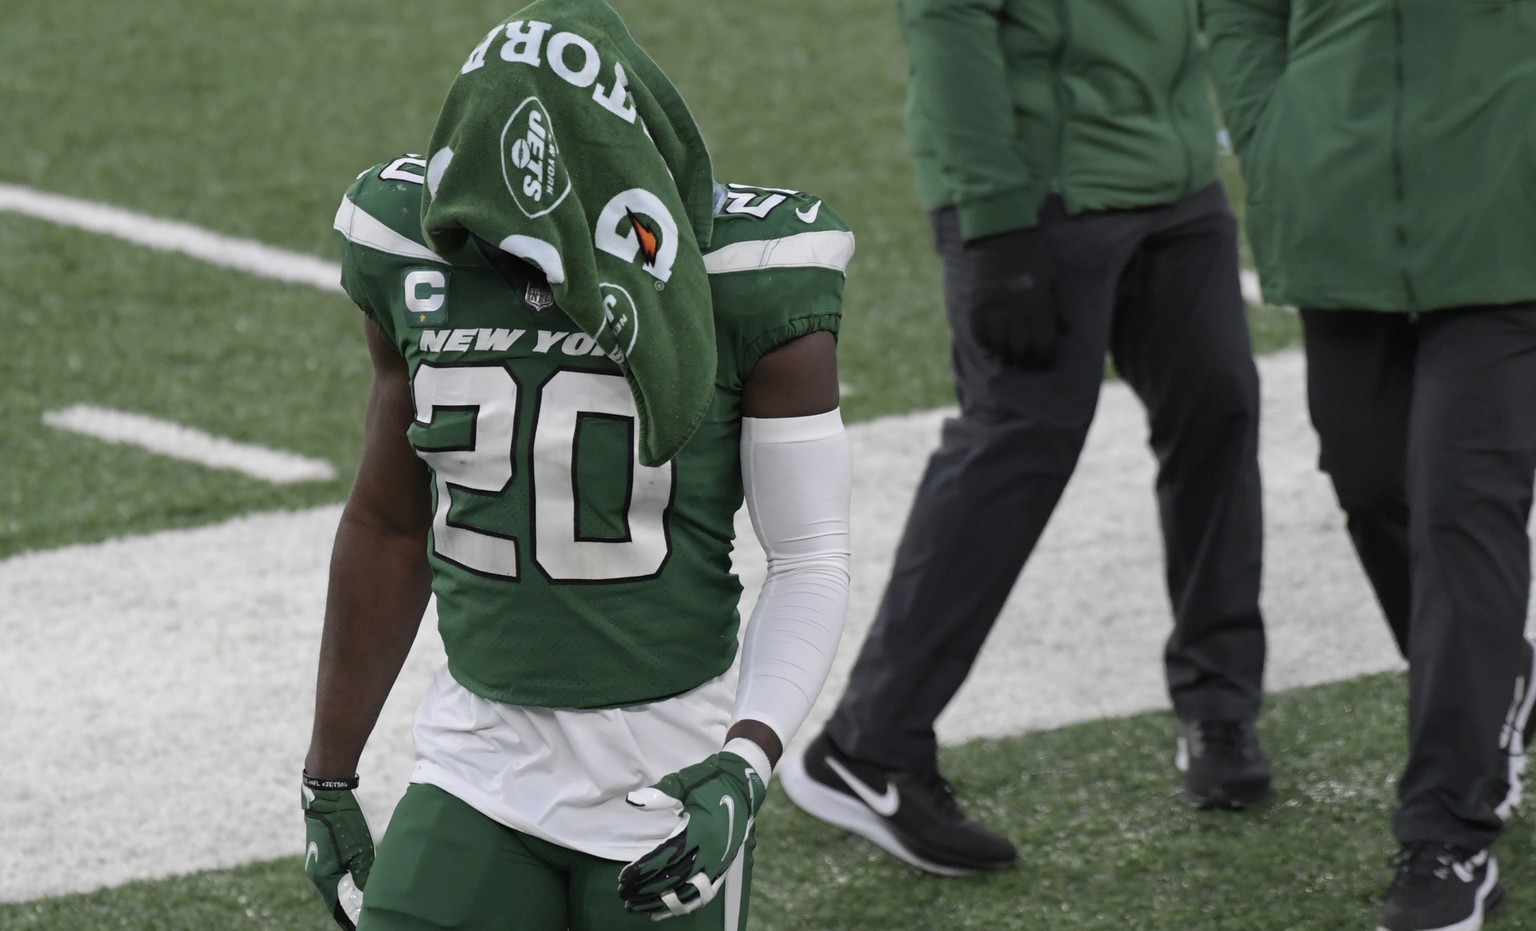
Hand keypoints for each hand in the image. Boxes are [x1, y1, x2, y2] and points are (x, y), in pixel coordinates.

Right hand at [301, 774, 372, 929]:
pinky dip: (347, 881)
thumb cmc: (345, 823)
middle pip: (336, 900)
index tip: (363, 925)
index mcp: (324, 878)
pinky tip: (358, 881)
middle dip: (351, 909)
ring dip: (350, 895)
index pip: (338, 909)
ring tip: (365, 903)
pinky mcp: (322, 853)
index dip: (350, 920)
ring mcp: (318, 863)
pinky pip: (335, 874)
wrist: (328, 796)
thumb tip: (367, 899)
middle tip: (369, 916)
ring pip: (336, 887)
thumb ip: (363, 877)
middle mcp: (317, 875)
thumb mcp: (360, 851)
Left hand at [617, 742, 768, 919]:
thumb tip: (632, 801)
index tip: (624, 878)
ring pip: (687, 892)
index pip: (666, 857)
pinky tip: (662, 911)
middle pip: (674, 879)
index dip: (644, 870)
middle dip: (646, 890)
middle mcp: (711, 850)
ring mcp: (718, 862)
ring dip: (660, 902)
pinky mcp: (722, 868)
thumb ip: (659, 793)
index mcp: (700, 829)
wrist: (743, 784)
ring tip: (637, 906)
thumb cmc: (710, 781)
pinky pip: (702, 895)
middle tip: (623, 894)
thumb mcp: (684, 782)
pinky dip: (682, 906)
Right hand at [957, 226, 1060, 367]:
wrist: (1000, 233)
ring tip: (1010, 351)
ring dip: (1007, 353)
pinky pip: (981, 336)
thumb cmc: (1032, 254)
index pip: (1044, 346)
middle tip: (1027, 358)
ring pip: (1001, 347)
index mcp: (1039, 306)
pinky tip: (992, 341)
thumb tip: (1065, 327)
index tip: (1045, 359)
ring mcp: (994, 311)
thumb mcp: (1052, 277)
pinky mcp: (976, 308)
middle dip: (1027, 359)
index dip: (1046, 357)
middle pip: (1022, 351)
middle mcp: (1017, 313)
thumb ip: (1057, 304)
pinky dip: (987, 343)